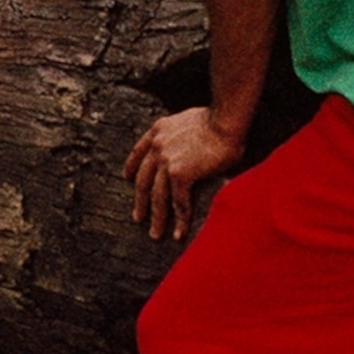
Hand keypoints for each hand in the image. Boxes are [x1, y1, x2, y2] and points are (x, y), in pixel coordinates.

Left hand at [126, 107, 246, 241]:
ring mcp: (166, 160)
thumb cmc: (219, 120)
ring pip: (157, 196)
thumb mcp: (189, 121)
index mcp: (159, 130)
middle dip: (140, 201)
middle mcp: (158, 145)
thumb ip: (181, 136)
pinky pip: (178, 202)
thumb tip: (189, 149)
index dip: (131, 167)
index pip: (138, 151)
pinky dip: (180, 220)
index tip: (127, 178)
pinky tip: (179, 233)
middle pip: (143, 179)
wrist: (226, 120)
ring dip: (156, 218)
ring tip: (155, 234)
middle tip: (138, 217)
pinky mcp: (180, 173)